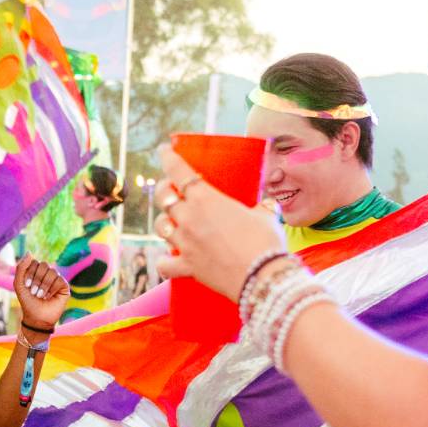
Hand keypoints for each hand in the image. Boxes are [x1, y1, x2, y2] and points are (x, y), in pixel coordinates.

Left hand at [13, 254, 68, 330]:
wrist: (36, 318)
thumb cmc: (27, 301)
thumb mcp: (19, 284)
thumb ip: (21, 267)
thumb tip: (30, 252)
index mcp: (36, 271)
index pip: (34, 262)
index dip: (30, 273)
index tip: (26, 286)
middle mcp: (47, 273)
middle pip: (44, 265)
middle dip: (37, 279)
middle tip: (33, 292)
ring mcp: (56, 279)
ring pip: (53, 271)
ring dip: (44, 285)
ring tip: (40, 296)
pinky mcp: (64, 287)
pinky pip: (60, 280)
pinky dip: (52, 289)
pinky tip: (49, 297)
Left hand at [153, 147, 285, 296]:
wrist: (263, 277)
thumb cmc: (266, 242)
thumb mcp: (266, 216)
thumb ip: (260, 208)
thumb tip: (266, 206)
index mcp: (206, 199)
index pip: (178, 171)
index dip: (168, 157)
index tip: (164, 149)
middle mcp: (189, 218)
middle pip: (164, 197)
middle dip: (165, 190)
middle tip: (172, 190)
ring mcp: (185, 243)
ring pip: (161, 227)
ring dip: (165, 221)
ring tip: (172, 222)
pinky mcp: (187, 267)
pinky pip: (164, 263)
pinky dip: (164, 261)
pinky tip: (169, 259)